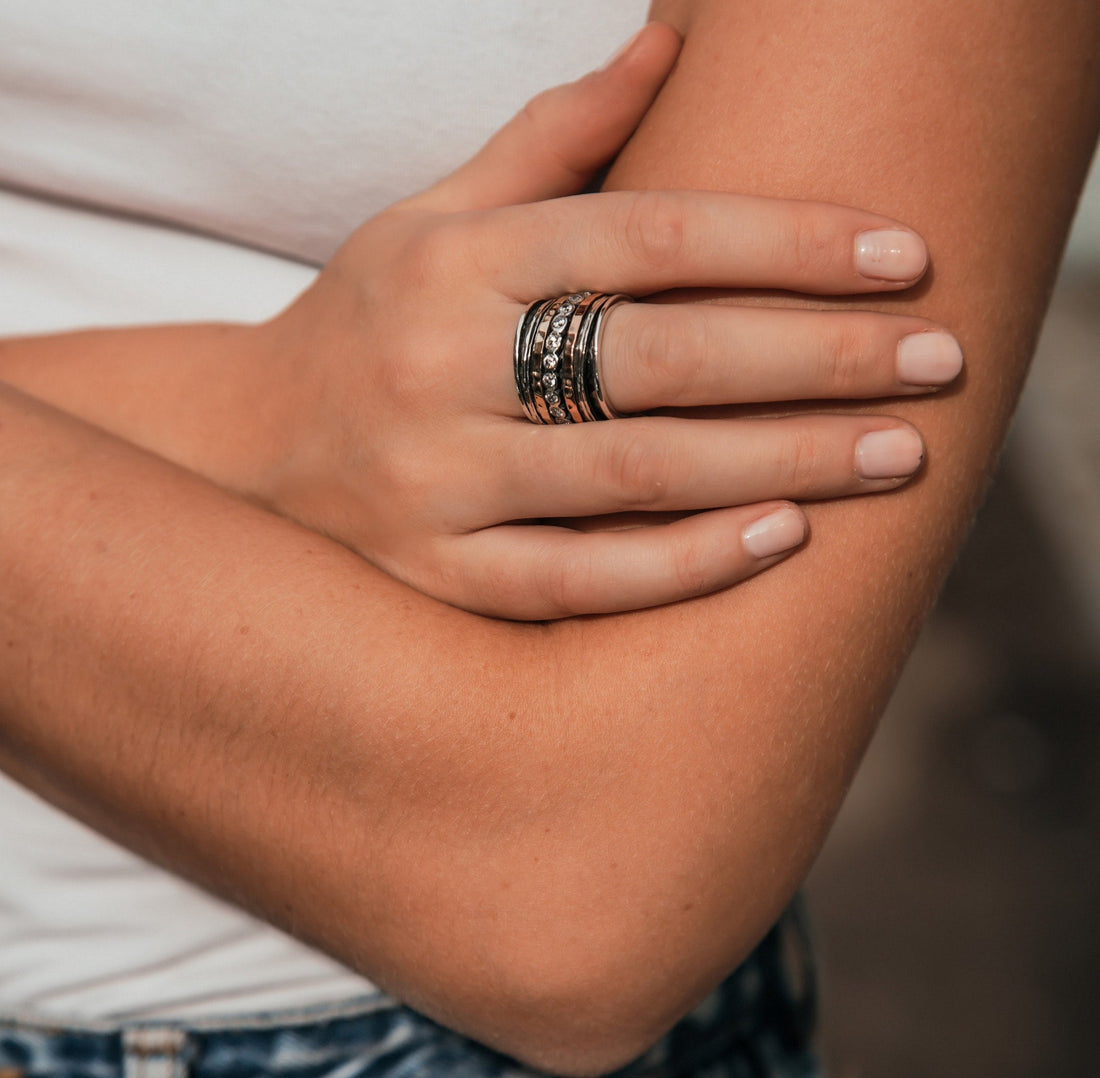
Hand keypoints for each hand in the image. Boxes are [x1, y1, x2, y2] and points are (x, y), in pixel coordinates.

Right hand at [252, 22, 960, 618]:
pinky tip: (784, 540)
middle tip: (936, 364)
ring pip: (634, 474)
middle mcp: (442, 367)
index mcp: (456, 259)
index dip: (788, 241)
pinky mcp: (439, 574)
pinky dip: (685, 564)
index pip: (649, 233)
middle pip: (662, 357)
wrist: (248, 447)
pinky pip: (578, 578)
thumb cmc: (370, 320)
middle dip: (815, 358)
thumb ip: (553, 139)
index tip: (904, 255)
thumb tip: (673, 37)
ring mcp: (437, 481)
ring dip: (781, 464)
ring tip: (895, 455)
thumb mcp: (437, 213)